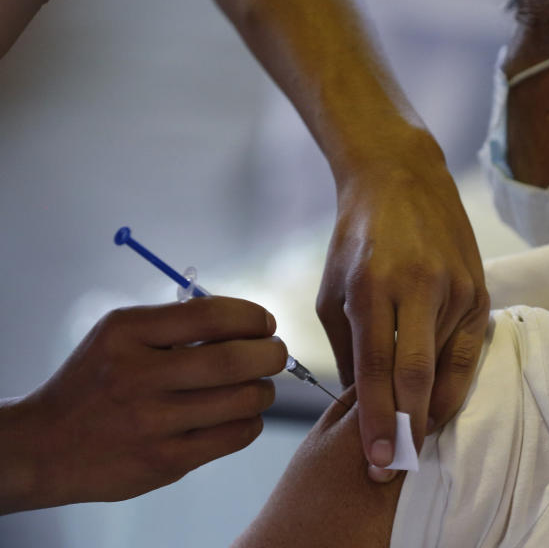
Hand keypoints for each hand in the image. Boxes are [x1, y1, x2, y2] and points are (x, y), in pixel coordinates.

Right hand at [0, 297, 285, 513]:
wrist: (45, 446)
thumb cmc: (99, 380)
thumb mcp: (120, 335)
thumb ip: (178, 322)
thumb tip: (252, 322)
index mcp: (127, 334)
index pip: (211, 315)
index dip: (252, 316)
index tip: (265, 322)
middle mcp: (137, 377)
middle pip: (234, 361)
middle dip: (271, 353)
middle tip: (275, 353)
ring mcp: (151, 423)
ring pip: (243, 400)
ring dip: (264, 390)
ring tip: (256, 386)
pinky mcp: (165, 461)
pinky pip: (236, 435)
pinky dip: (251, 421)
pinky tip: (239, 414)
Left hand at [317, 136, 489, 476]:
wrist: (403, 179)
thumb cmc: (357, 239)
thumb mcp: (333, 292)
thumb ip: (349, 350)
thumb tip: (364, 403)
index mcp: (373, 287)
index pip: (376, 370)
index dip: (377, 421)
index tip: (379, 462)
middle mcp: (420, 287)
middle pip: (418, 375)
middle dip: (408, 428)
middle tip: (400, 465)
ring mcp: (456, 287)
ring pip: (448, 366)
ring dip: (432, 408)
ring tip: (415, 437)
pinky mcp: (480, 289)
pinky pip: (469, 350)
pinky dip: (454, 381)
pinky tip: (440, 402)